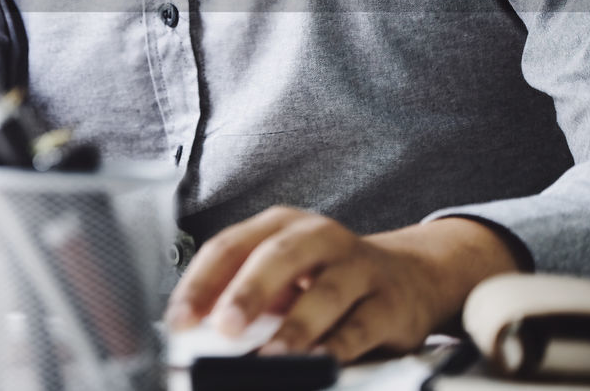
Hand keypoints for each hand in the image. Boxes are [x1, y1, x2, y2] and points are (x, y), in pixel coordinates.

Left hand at [165, 207, 521, 362]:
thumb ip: (242, 297)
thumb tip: (196, 335)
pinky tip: (320, 363)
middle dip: (247, 292)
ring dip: (296, 328)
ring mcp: (357, 266)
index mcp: (278, 225)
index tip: (179, 321)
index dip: (200, 283)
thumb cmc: (324, 277)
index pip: (228, 246)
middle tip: (225, 327)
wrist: (410, 276)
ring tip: (272, 357)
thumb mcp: (280, 275)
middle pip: (276, 256)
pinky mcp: (389, 303)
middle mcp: (317, 236)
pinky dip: (339, 346)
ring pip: (325, 293)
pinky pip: (362, 325)